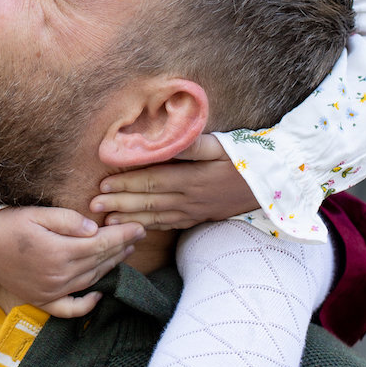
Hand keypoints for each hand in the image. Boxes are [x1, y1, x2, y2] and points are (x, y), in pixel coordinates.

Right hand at [0, 207, 145, 315]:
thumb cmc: (4, 224)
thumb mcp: (37, 213)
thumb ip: (68, 221)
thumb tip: (95, 229)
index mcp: (59, 253)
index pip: (101, 245)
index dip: (122, 236)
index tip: (139, 226)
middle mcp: (58, 277)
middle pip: (98, 262)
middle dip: (120, 248)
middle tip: (137, 235)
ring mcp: (49, 292)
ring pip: (89, 280)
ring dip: (109, 267)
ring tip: (123, 253)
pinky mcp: (40, 300)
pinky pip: (69, 309)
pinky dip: (86, 305)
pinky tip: (98, 294)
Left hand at [91, 138, 258, 228]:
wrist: (272, 186)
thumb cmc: (245, 159)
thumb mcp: (221, 145)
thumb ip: (192, 144)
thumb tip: (165, 137)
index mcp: (192, 178)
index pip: (152, 180)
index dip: (126, 183)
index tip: (104, 183)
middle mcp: (190, 198)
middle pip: (148, 201)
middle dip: (119, 203)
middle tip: (93, 206)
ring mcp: (194, 212)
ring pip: (156, 217)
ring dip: (129, 219)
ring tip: (106, 223)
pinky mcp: (199, 218)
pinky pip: (170, 225)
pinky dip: (150, 227)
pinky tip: (135, 229)